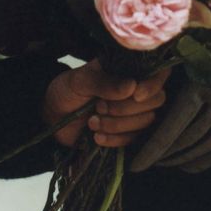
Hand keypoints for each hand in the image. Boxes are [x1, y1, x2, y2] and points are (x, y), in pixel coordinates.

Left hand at [43, 59, 170, 147]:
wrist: (52, 118)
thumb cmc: (66, 91)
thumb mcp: (79, 81)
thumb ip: (103, 82)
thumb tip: (131, 87)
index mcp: (127, 70)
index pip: (158, 73)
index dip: (152, 85)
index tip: (136, 94)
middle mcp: (135, 90)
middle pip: (156, 100)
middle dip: (128, 108)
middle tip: (99, 107)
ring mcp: (132, 113)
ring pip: (146, 121)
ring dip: (118, 125)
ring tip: (92, 122)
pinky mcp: (127, 134)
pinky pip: (134, 140)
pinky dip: (115, 140)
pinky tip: (96, 137)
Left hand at [129, 63, 210, 172]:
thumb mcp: (198, 51)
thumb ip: (173, 65)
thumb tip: (141, 85)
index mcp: (202, 86)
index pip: (171, 126)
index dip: (152, 149)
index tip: (136, 165)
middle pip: (186, 139)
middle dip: (164, 154)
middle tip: (148, 161)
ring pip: (205, 146)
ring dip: (182, 158)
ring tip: (165, 164)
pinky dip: (206, 160)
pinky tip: (189, 166)